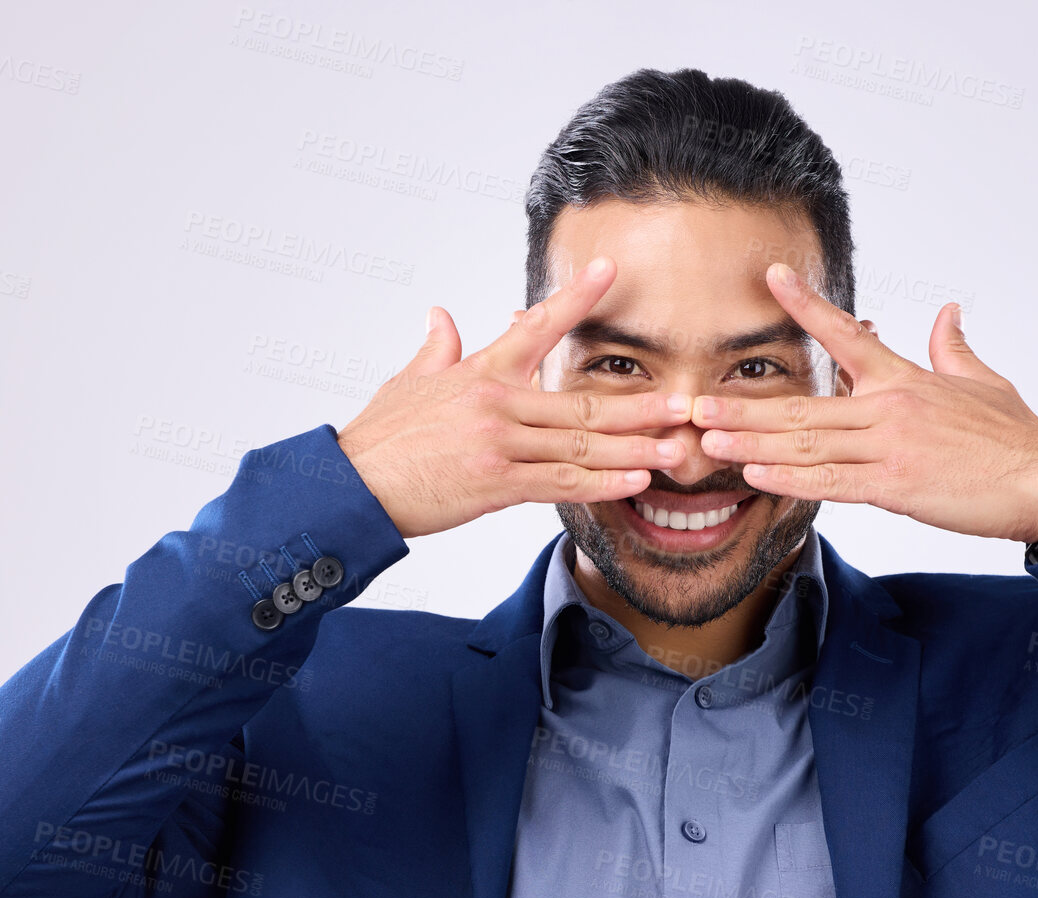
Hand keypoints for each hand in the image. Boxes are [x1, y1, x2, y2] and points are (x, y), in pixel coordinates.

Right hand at [335, 256, 690, 539]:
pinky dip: (601, 483)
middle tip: (686, 402)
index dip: (577, 297)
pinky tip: (634, 481)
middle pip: (581, 400)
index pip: (536, 324)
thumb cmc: (378, 437)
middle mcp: (497, 401)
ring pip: (580, 445)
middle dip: (639, 403)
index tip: (612, 271)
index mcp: (480, 371)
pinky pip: (560, 483)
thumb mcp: (407, 381)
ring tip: (675, 448)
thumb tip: (441, 314)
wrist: (351, 486)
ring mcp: (500, 443)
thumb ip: (435, 348)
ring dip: (633, 448)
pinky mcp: (496, 483)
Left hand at [691, 264, 1037, 544]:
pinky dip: (791, 478)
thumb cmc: (1017, 437)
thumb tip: (947, 311)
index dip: (807, 303)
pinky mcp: (896, 485)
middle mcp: (890, 406)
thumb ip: (954, 346)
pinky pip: (832, 482)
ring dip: (752, 441)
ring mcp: (890, 446)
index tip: (772, 276)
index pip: (847, 332)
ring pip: (807, 442)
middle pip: (804, 402)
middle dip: (746, 404)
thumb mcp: (984, 381)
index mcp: (905, 378)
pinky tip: (756, 475)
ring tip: (708, 438)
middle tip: (696, 401)